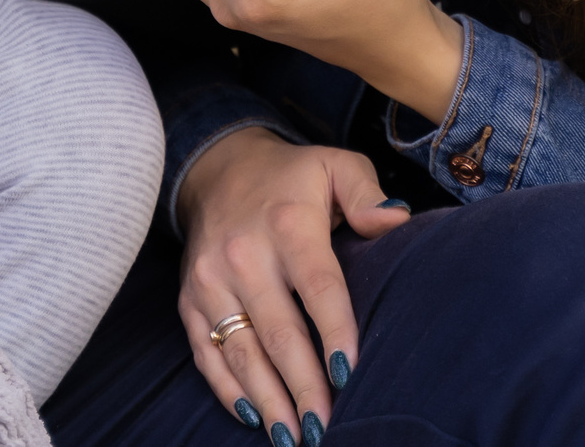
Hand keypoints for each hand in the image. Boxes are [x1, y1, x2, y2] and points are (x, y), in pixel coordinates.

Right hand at [175, 127, 409, 436]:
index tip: (351, 375)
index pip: (318, 287)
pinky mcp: (188, 298)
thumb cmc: (292, 177)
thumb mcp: (335, 165)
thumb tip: (395, 220)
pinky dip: (228, 389)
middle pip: (279, 332)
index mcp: (287, 224)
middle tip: (327, 429)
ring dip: (269, 400)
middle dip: (304, 387)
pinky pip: (206, 353)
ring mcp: (210, 279)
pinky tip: (255, 417)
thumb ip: (367, 192)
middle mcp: (243, 254)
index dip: (336, 333)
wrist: (218, 168)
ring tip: (294, 437)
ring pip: (241, 351)